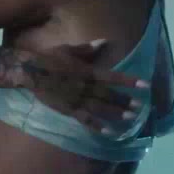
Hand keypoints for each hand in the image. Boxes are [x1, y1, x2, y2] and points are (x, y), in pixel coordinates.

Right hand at [19, 40, 146, 132]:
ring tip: (130, 119)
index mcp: (87, 71)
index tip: (144, 85)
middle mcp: (84, 86)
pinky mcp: (67, 109)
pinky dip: (97, 126)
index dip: (129, 81)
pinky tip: (108, 132)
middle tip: (141, 108)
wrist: (29, 72)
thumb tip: (104, 41)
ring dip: (116, 113)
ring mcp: (76, 99)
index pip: (113, 77)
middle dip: (125, 101)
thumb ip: (87, 49)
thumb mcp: (68, 49)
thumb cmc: (48, 57)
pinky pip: (84, 119)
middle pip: (109, 95)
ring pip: (100, 108)